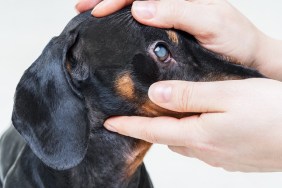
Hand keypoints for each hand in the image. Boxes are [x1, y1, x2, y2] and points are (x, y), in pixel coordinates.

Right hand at [76, 1, 263, 68]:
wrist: (247, 60)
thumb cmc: (236, 40)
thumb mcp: (212, 21)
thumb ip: (179, 11)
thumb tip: (140, 7)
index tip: (97, 10)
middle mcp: (173, 4)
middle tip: (82, 7)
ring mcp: (170, 18)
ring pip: (135, 7)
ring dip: (111, 8)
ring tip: (89, 13)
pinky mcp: (169, 32)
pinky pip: (142, 24)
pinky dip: (124, 23)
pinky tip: (113, 28)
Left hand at [104, 78, 281, 171]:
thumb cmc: (272, 112)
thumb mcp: (228, 94)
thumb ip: (189, 96)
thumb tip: (156, 95)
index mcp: (199, 134)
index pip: (153, 131)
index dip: (129, 126)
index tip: (109, 123)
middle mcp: (205, 150)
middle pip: (167, 137)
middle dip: (149, 127)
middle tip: (137, 114)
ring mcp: (219, 156)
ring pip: (184, 141)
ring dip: (171, 129)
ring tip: (165, 115)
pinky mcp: (232, 157)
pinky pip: (201, 144)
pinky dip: (191, 133)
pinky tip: (197, 123)